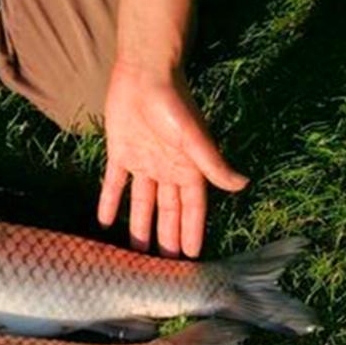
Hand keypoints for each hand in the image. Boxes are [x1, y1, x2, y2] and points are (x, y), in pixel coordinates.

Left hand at [96, 62, 247, 257]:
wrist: (144, 74)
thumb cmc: (174, 103)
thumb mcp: (194, 138)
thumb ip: (213, 164)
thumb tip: (242, 186)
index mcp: (188, 168)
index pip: (192, 209)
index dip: (192, 232)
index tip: (192, 259)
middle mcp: (167, 170)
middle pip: (168, 212)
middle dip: (168, 238)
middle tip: (165, 269)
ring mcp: (144, 163)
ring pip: (142, 204)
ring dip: (139, 228)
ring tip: (135, 256)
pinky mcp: (120, 154)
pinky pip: (114, 185)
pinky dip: (109, 203)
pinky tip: (103, 223)